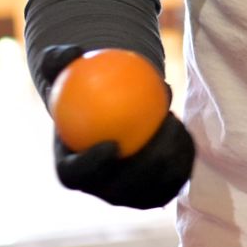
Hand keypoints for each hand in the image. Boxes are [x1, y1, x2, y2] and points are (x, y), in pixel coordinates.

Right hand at [38, 44, 194, 209]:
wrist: (107, 112)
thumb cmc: (83, 89)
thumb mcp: (67, 71)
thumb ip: (62, 60)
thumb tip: (73, 52)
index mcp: (72, 169)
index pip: (78, 176)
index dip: (92, 168)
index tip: (111, 144)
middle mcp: (99, 189)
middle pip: (123, 189)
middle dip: (145, 166)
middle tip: (160, 130)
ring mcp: (130, 194)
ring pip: (155, 185)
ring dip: (169, 157)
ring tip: (174, 124)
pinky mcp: (157, 190)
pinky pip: (174, 176)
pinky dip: (181, 154)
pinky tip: (184, 128)